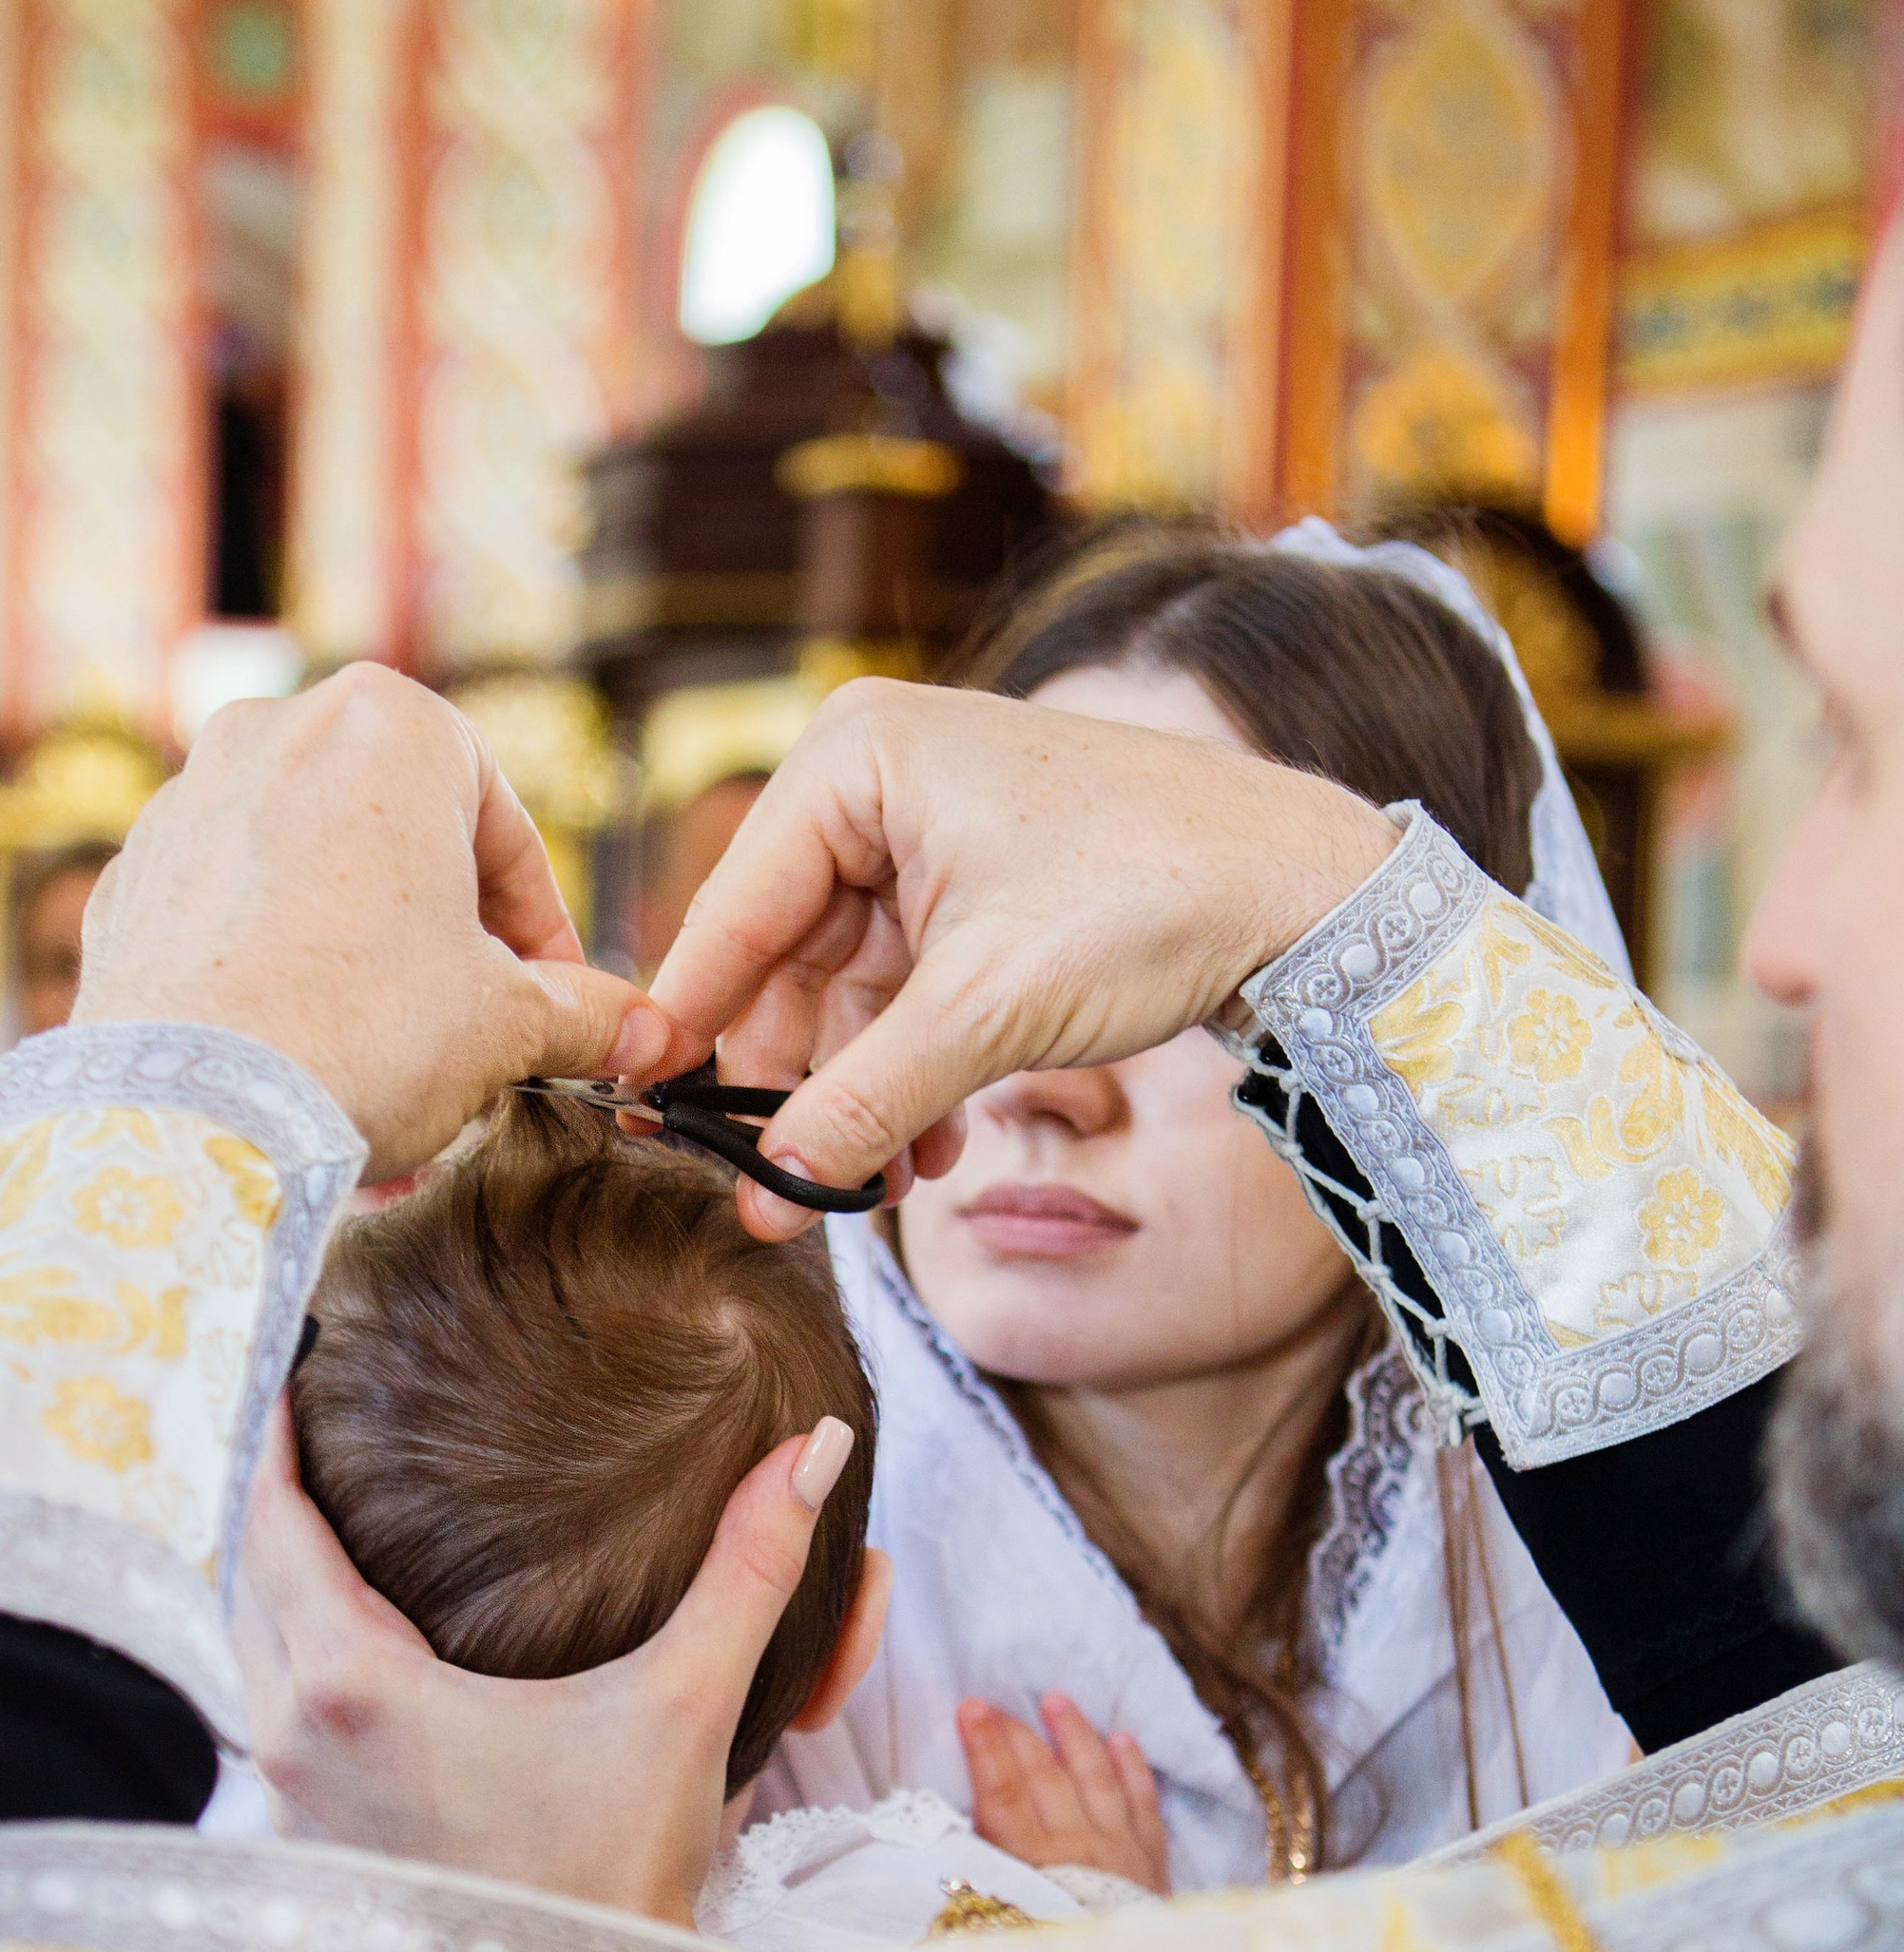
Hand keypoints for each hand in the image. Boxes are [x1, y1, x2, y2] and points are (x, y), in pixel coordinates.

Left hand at [74, 664, 664, 1176]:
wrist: (191, 1113)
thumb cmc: (362, 1035)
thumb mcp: (506, 1022)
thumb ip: (585, 1012)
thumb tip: (651, 1036)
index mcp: (385, 724)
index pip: (501, 823)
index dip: (540, 925)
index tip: (555, 995)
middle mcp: (272, 733)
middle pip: (399, 850)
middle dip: (445, 950)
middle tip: (477, 1036)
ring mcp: (185, 805)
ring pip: (312, 891)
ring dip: (365, 976)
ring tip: (396, 1080)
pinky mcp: (128, 884)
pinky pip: (233, 928)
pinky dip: (279, 985)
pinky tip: (310, 1073)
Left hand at [234, 1402, 859, 1924]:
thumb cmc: (615, 1873)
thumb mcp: (683, 1709)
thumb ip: (746, 1570)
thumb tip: (816, 1447)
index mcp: (353, 1687)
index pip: (273, 1520)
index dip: (271, 1430)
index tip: (289, 1359)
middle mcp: (294, 1737)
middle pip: (246, 1572)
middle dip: (268, 1487)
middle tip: (309, 1412)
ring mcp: (293, 1794)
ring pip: (250, 1643)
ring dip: (273, 1568)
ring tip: (321, 1500)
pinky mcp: (314, 1832)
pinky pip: (268, 1703)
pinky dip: (286, 1640)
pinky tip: (345, 1622)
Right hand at [648, 679, 1398, 1232]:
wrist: (1310, 893)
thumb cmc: (1153, 901)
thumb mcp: (987, 1013)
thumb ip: (862, 1099)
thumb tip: (768, 1190)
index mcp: (857, 758)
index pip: (735, 909)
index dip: (690, 1024)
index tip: (641, 1113)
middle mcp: (879, 780)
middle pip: (785, 958)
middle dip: (798, 1082)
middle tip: (784, 1193)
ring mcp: (929, 835)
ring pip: (849, 991)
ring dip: (863, 1095)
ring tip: (881, 1188)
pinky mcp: (977, 888)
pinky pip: (907, 994)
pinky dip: (914, 1073)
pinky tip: (935, 1149)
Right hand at [959, 1693, 1168, 1893]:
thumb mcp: (1001, 1918)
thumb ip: (984, 1866)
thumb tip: (953, 1828)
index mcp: (1030, 1863)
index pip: (1002, 1792)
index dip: (985, 1747)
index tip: (971, 1709)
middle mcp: (1076, 1846)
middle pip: (1044, 1777)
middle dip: (1017, 1735)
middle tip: (995, 1703)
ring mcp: (1119, 1848)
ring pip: (1096, 1777)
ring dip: (1075, 1736)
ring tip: (1056, 1701)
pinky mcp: (1151, 1859)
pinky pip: (1144, 1802)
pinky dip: (1133, 1769)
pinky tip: (1123, 1739)